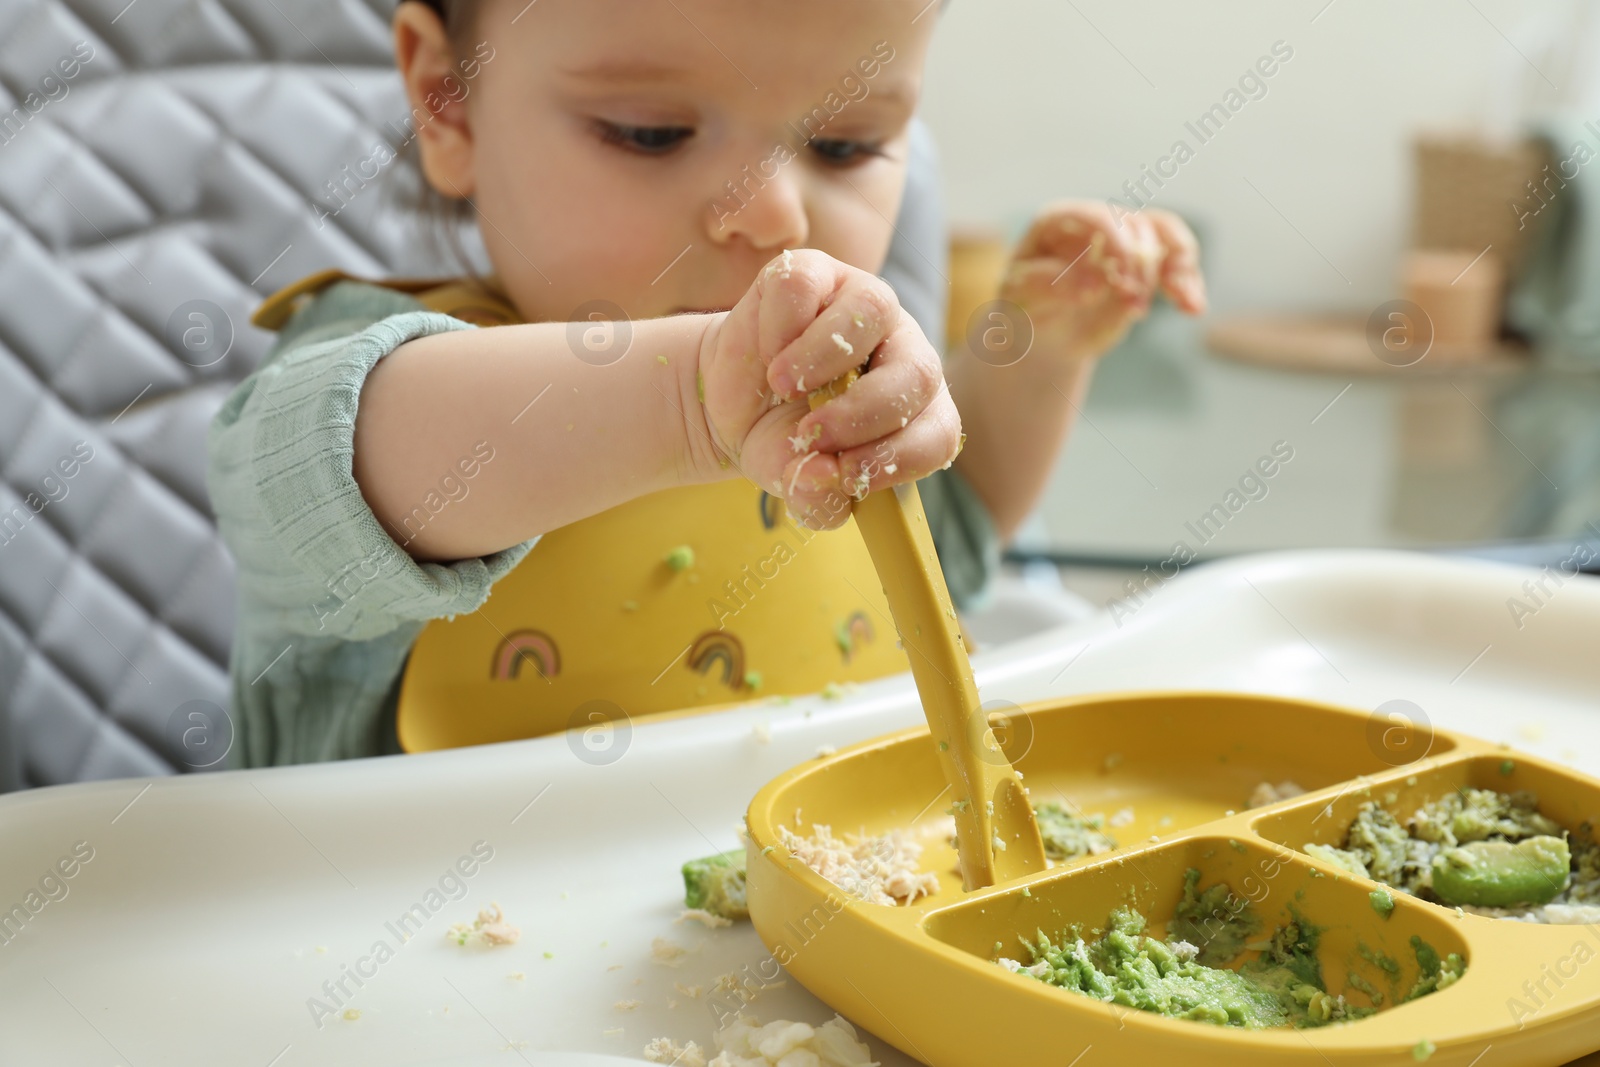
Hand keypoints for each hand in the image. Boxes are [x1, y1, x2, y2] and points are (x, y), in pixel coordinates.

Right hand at [695, 249, 960, 528]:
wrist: (728, 397)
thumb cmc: (778, 436)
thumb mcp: (793, 478)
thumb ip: (815, 496)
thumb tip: (822, 476)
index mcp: (915, 408)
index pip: (937, 433)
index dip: (899, 458)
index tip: (848, 474)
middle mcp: (902, 349)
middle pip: (919, 372)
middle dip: (863, 413)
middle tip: (811, 435)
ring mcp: (863, 303)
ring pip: (875, 308)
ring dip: (824, 358)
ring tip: (783, 386)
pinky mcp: (816, 272)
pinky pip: (808, 287)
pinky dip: (781, 325)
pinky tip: (766, 352)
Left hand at [997, 202, 1206, 361]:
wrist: (1045, 336)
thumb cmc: (1027, 311)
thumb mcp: (1024, 301)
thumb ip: (1052, 286)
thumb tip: (1093, 283)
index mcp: (1058, 221)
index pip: (1095, 217)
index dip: (1112, 243)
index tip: (1116, 280)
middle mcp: (1096, 222)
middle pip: (1134, 227)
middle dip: (1140, 265)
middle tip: (1132, 303)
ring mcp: (1126, 239)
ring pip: (1165, 236)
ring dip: (1176, 270)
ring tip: (1181, 301)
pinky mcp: (1148, 263)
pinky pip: (1178, 260)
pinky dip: (1189, 282)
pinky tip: (1194, 308)